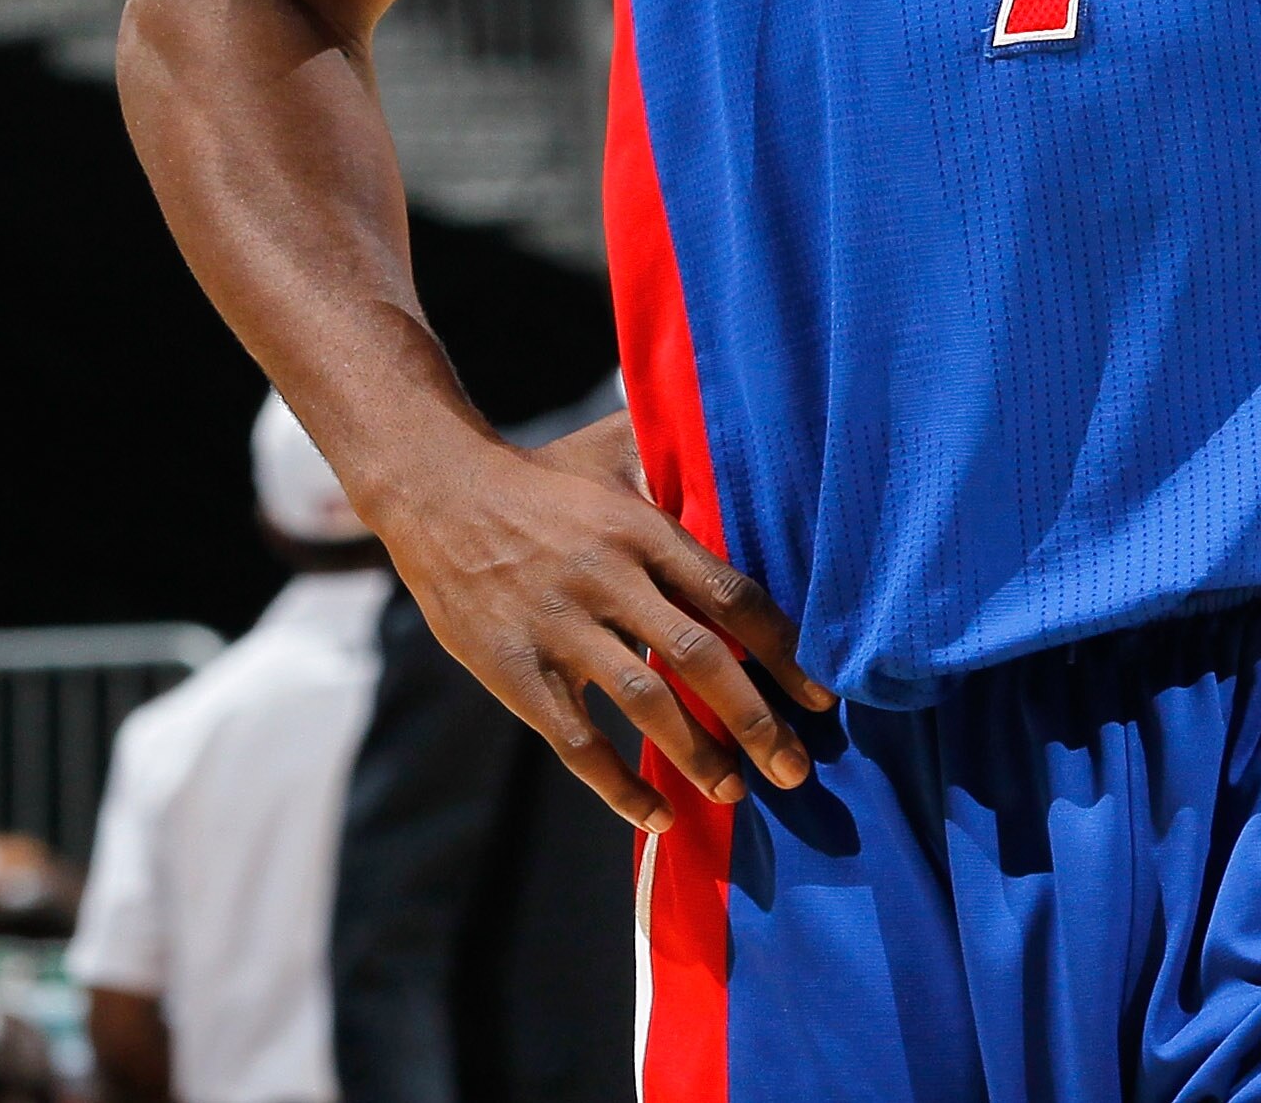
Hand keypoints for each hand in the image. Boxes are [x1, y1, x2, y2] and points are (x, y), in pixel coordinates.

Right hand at [385, 409, 833, 830]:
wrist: (439, 494)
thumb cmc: (542, 476)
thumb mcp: (612, 450)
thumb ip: (676, 457)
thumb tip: (749, 445)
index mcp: (640, 528)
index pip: (729, 595)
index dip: (781, 649)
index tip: (821, 694)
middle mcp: (607, 577)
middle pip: (698, 655)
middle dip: (755, 718)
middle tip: (795, 767)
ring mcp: (559, 626)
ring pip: (643, 700)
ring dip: (696, 753)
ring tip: (736, 789)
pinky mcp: (516, 670)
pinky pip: (575, 741)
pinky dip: (618, 785)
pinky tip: (657, 816)